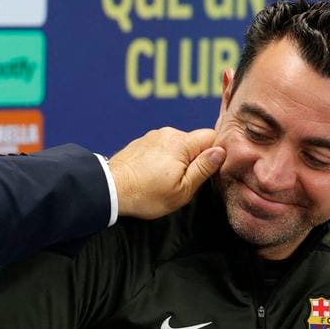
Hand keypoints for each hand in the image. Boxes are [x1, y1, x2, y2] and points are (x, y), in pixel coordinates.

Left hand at [108, 127, 225, 219]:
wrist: (109, 190)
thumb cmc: (145, 194)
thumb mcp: (182, 190)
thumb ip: (203, 169)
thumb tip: (220, 152)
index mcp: (181, 143)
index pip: (212, 136)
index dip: (216, 152)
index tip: (211, 169)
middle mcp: (168, 133)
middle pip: (194, 141)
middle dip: (195, 158)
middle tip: (186, 181)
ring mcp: (153, 136)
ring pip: (178, 145)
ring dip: (178, 160)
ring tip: (166, 180)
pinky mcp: (142, 142)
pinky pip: (162, 147)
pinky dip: (163, 159)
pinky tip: (153, 175)